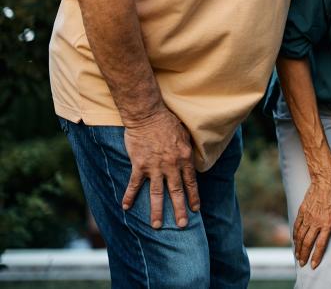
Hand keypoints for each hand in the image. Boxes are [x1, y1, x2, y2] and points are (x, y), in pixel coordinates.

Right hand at [121, 108, 199, 228]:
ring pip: (157, 193)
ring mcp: (155, 167)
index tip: (195, 210)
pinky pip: (134, 184)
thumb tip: (191, 162)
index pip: (191, 182)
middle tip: (181, 226)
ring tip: (156, 226)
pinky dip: (129, 196)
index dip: (193, 197)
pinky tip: (126, 208)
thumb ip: (187, 151)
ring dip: (157, 210)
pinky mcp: (139, 165)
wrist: (148, 115)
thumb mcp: (185, 136)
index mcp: (185, 158)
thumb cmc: (168, 122)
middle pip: (176, 192)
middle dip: (179, 210)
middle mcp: (171, 165)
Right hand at [293, 170, 330, 267]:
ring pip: (300, 236)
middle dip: (304, 254)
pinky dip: (294, 235)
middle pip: (307, 242)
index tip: (314, 264)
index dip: (317, 256)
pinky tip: (295, 240)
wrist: (325, 179)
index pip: (321, 244)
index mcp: (328, 222)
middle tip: (302, 263)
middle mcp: (316, 222)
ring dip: (298, 247)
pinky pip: (297, 226)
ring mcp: (308, 216)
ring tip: (297, 255)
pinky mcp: (302, 211)